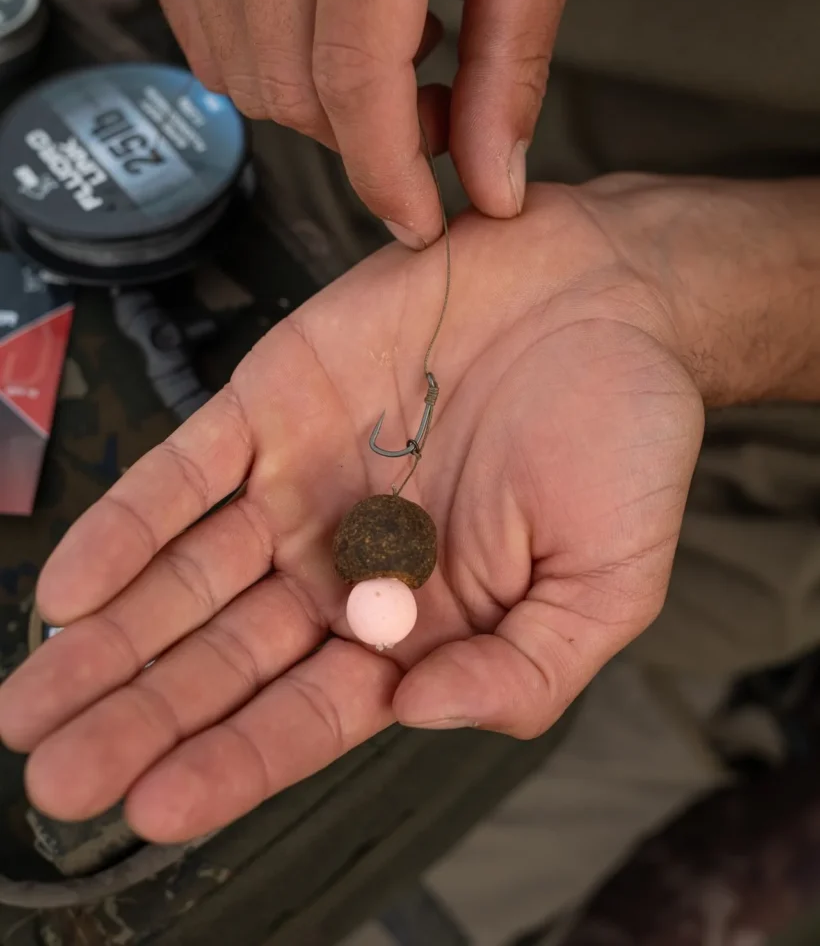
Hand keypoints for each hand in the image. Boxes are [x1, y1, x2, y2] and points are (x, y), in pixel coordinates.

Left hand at [0, 182, 705, 842]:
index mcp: (421, 618)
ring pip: (187, 577)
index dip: (237, 759)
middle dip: (144, 717)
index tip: (159, 806)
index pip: (312, 709)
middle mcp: (346, 560)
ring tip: (35, 702)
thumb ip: (525, 671)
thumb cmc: (623, 435)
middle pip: (226, 657)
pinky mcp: (275, 404)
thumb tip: (420, 715)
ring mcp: (303, 482)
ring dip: (111, 639)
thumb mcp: (610, 583)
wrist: (607, 296)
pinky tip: (73, 586)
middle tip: (64, 775)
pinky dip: (128, 527)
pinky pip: (186, 473)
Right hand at [129, 0, 581, 245]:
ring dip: (321, 99)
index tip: (419, 220)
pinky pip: (206, 38)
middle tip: (432, 106)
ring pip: (242, 74)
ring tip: (392, 41)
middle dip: (365, 136)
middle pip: (290, 89)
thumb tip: (491, 184)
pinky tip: (331, 15)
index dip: (388, 172)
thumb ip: (508, 68)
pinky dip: (273, 58)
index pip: (351, 75)